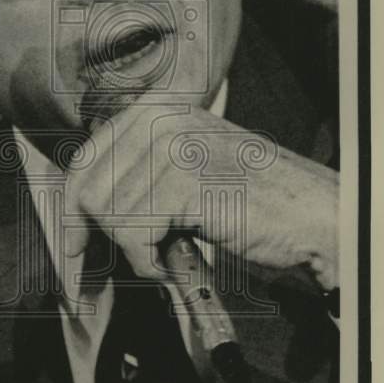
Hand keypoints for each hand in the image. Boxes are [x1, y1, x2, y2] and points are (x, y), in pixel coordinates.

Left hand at [65, 101, 337, 289]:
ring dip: (133, 251)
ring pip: (109, 215)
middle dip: (89, 238)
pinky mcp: (186, 183)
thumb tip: (77, 206)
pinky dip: (147, 261)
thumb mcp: (185, 168)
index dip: (71, 211)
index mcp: (155, 111)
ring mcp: (173, 147)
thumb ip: (137, 173)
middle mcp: (160, 119)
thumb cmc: (251, 199)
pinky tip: (170, 262)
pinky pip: (135, 234)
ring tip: (165, 255)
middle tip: (101, 272)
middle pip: (86, 190)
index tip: (72, 249)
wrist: (312, 215)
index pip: (85, 161)